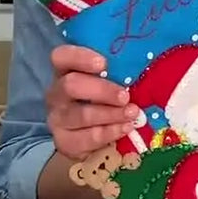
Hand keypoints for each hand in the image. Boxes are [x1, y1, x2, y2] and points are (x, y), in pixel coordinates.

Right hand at [44, 45, 140, 160]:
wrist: (90, 138)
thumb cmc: (103, 100)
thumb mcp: (106, 81)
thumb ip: (116, 73)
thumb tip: (141, 66)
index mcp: (65, 71)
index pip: (61, 57)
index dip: (80, 57)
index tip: (103, 63)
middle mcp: (57, 93)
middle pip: (71, 86)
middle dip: (102, 90)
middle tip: (125, 96)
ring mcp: (58, 119)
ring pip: (82, 115)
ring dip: (111, 114)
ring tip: (132, 113)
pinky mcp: (65, 142)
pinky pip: (87, 137)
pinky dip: (109, 132)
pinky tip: (126, 128)